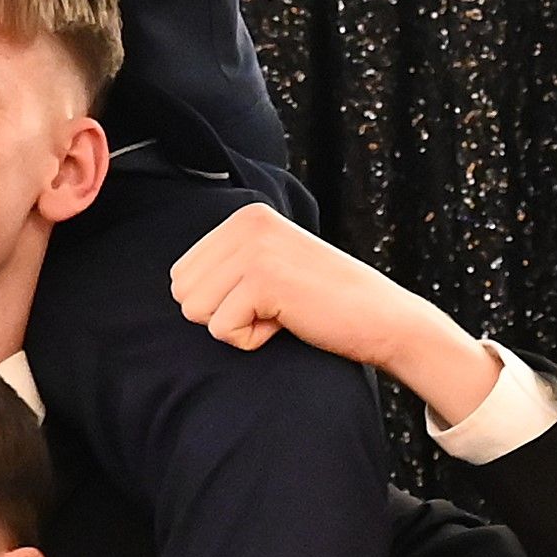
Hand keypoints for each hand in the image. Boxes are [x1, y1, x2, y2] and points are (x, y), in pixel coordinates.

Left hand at [166, 200, 498, 422]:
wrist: (382, 318)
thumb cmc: (324, 302)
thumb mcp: (270, 265)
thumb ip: (227, 265)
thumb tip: (174, 285)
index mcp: (244, 216)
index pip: (182, 274)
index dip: (222, 301)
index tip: (269, 295)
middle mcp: (246, 223)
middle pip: (183, 292)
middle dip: (223, 313)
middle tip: (274, 306)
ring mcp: (255, 248)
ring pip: (196, 311)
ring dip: (238, 325)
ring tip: (282, 311)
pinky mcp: (263, 279)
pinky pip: (222, 330)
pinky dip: (253, 340)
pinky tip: (288, 322)